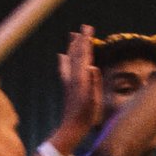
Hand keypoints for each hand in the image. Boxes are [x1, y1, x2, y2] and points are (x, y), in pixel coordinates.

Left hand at [52, 26, 101, 148]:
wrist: (71, 128)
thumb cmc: (85, 117)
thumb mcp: (93, 101)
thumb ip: (93, 83)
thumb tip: (92, 67)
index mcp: (80, 78)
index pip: (84, 55)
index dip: (86, 41)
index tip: (88, 28)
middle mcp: (73, 77)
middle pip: (76, 54)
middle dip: (80, 40)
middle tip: (83, 27)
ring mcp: (69, 81)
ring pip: (70, 59)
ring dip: (72, 47)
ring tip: (73, 36)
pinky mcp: (67, 86)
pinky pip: (65, 68)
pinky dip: (64, 60)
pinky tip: (62, 56)